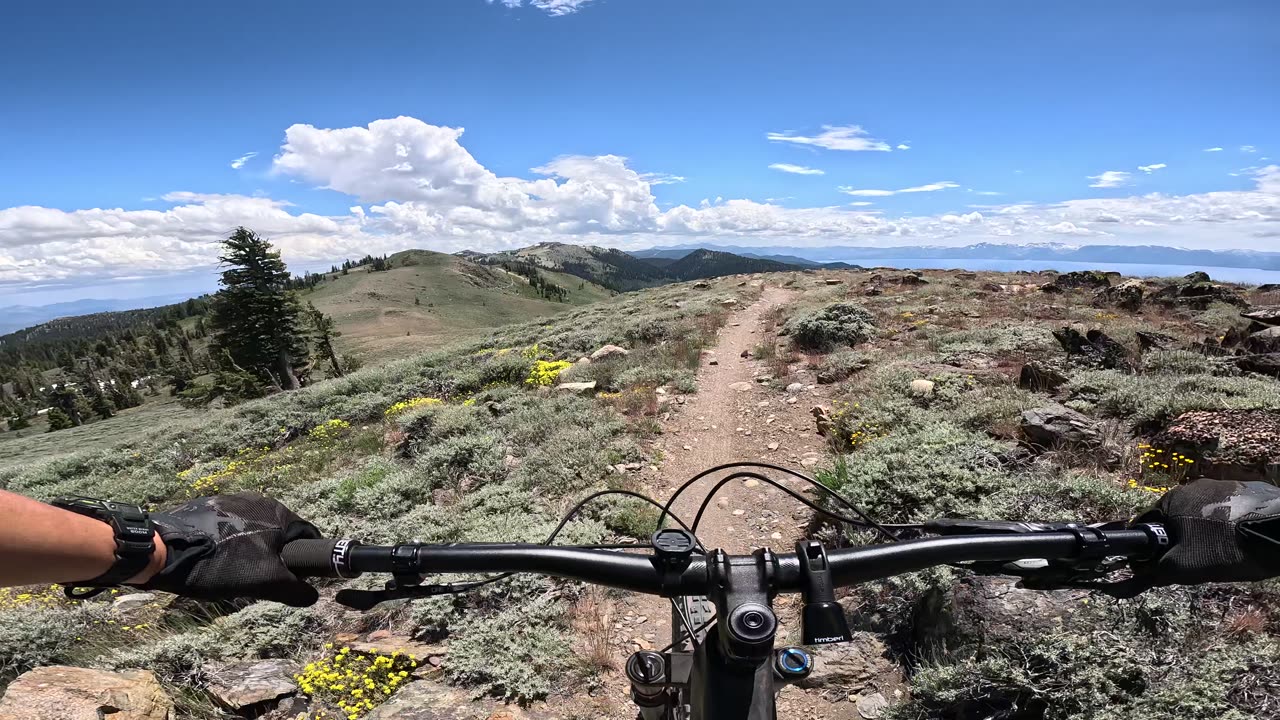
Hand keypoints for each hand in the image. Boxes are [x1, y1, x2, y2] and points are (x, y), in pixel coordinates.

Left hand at [140, 492, 320, 606]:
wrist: (164, 551)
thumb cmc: (222, 564)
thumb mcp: (264, 582)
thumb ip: (295, 588)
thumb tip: (313, 595)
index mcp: (278, 511)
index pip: (308, 536)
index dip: (306, 560)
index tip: (295, 579)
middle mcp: (258, 499)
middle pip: (279, 533)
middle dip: (276, 556)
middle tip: (263, 580)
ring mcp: (230, 500)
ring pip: (254, 530)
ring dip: (252, 549)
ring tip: (236, 572)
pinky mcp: (207, 506)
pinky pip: (229, 527)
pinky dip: (230, 543)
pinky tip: (216, 560)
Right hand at [1134, 478, 1279, 584]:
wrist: (1279, 533)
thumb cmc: (1225, 548)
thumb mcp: (1185, 567)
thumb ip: (1157, 570)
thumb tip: (1142, 573)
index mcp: (1172, 499)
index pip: (1146, 521)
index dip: (1149, 544)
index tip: (1156, 561)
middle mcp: (1194, 485)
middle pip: (1177, 516)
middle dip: (1180, 536)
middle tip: (1193, 560)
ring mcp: (1224, 484)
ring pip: (1205, 512)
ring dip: (1206, 528)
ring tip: (1222, 551)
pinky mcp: (1250, 489)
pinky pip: (1230, 508)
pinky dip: (1230, 523)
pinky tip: (1241, 539)